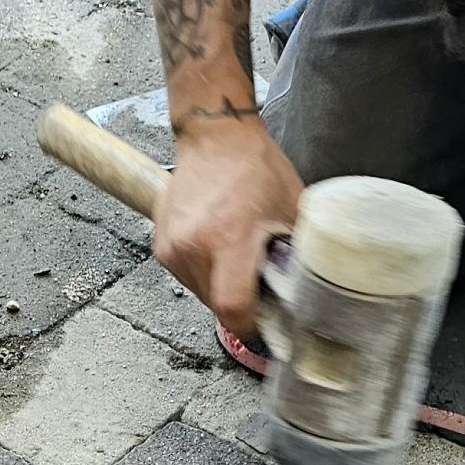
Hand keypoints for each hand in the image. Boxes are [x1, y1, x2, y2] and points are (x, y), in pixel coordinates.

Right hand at [155, 113, 302, 343]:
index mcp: (228, 238)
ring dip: (221, 288)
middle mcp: (193, 245)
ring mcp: (172, 246)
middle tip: (259, 286)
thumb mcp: (291, 211)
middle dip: (239, 305)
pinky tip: (218, 248)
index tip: (264, 328)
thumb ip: (295, 255)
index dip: (250, 326)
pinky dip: (205, 272)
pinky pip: (186, 276)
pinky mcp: (162, 244)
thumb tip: (302, 291)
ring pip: (200, 293)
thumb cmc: (254, 167)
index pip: (232, 307)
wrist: (214, 136)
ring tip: (237, 261)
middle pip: (216, 304)